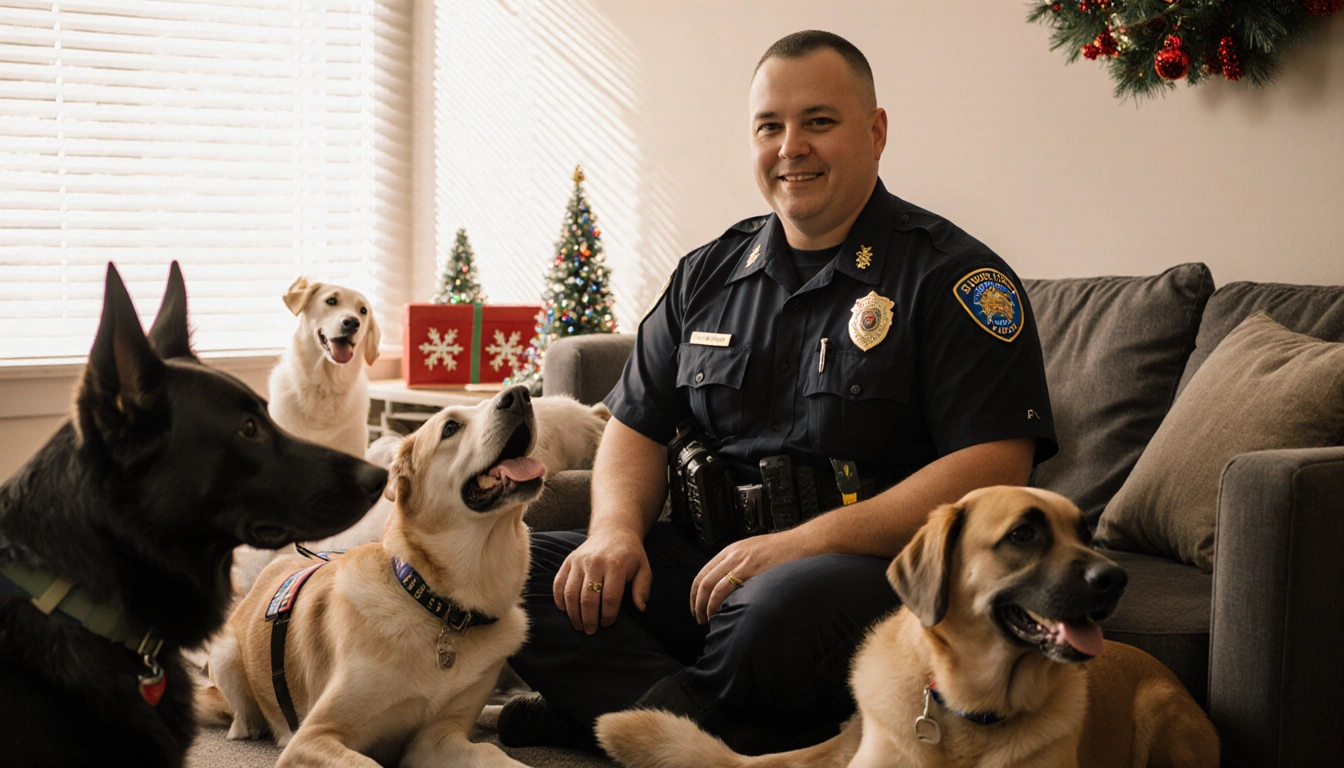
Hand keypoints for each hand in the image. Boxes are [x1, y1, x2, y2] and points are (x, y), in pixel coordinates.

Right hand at [553, 528, 651, 634]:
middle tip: (591, 631)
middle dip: (589, 619)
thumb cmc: (630, 554)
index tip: (607, 624)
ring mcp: (579, 561)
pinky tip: (565, 610)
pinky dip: (559, 599)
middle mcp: (595, 562)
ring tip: (579, 625)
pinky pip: (559, 583)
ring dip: (573, 614)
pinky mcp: (569, 560)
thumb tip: (641, 608)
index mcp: (616, 565)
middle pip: (588, 598)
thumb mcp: (644, 568)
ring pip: (571, 593)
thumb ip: (642, 588)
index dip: (608, 615)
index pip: (610, 598)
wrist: (613, 531)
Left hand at [689, 527, 813, 623]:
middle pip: (703, 582)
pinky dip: (718, 603)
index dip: (695, 593)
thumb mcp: (754, 552)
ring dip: (705, 606)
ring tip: (707, 619)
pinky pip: (727, 589)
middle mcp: (732, 555)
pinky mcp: (752, 571)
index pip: (703, 573)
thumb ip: (740, 565)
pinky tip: (721, 613)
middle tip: (698, 617)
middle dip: (697, 603)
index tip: (695, 606)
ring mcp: (741, 562)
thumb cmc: (784, 551)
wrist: (803, 543)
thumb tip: (729, 586)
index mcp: (731, 551)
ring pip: (711, 587)